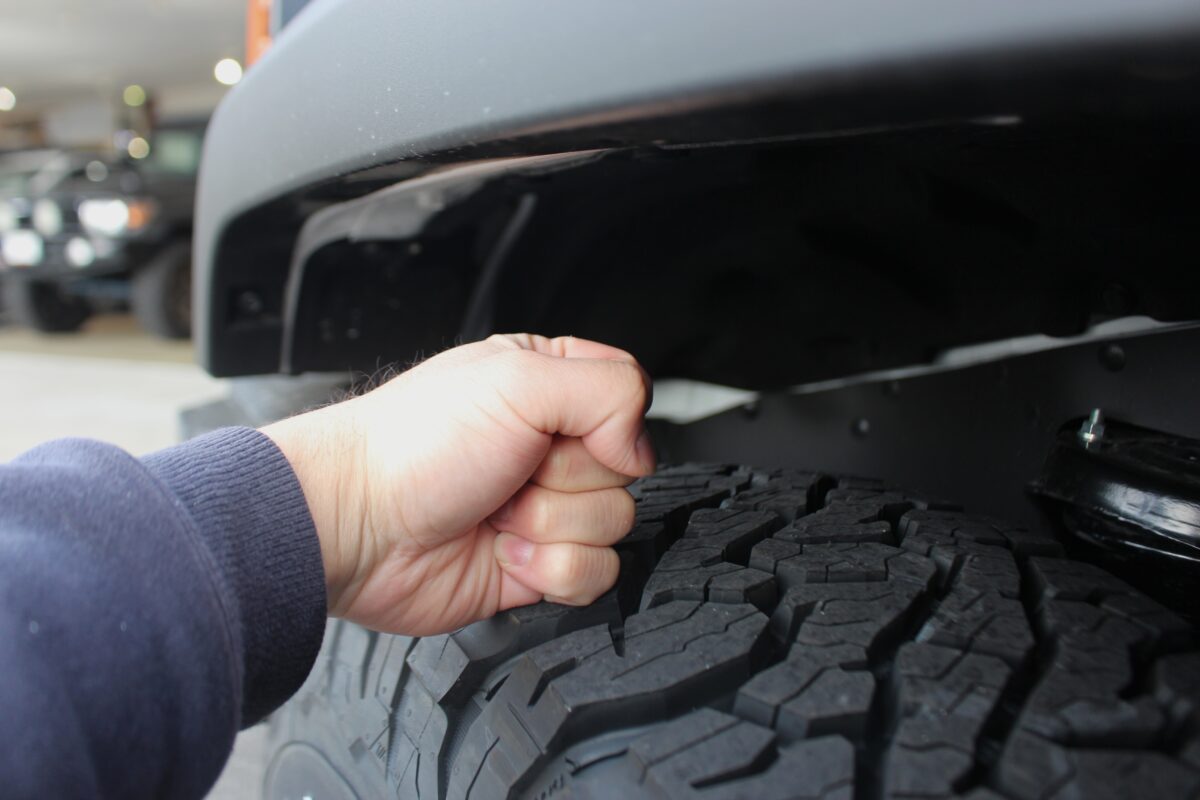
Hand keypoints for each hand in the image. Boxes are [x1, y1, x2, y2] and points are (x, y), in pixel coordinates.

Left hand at [262, 334, 654, 635]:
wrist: (355, 527)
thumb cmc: (412, 445)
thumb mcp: (517, 380)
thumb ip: (607, 390)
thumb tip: (642, 447)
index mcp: (545, 385)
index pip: (627, 398)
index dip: (609, 420)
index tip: (563, 427)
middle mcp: (548, 446)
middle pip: (625, 470)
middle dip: (567, 477)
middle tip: (512, 470)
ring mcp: (543, 509)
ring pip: (614, 525)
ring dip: (551, 525)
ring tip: (496, 512)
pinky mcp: (536, 565)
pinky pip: (594, 575)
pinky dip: (550, 568)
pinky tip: (502, 550)